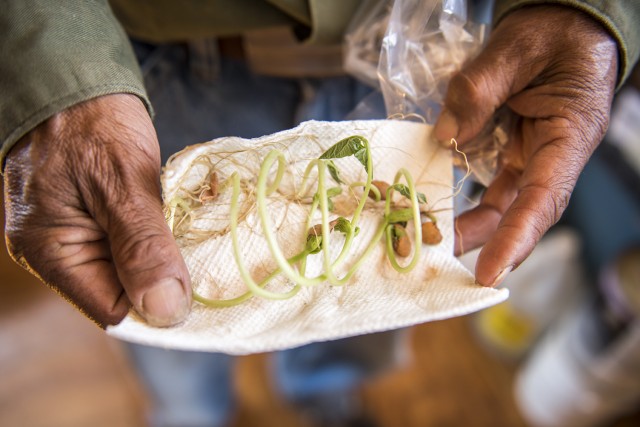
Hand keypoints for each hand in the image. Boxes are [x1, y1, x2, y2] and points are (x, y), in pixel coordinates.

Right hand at [3, 94, 191, 326]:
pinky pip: (129, 248)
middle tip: (212, 270)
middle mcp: (58, 254)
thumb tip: (165, 310)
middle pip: (122, 296)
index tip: (205, 297)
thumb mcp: (121, 183)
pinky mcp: (95, 222)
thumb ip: (142, 247)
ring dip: (166, 264)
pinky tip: (182, 233)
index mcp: (51, 253)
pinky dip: (158, 244)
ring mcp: (76, 237)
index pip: (111, 311)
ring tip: (202, 250)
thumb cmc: (92, 123)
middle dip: (165, 286)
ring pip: (130, 273)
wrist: (76, 81)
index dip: (157, 310)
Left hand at [434, 6, 618, 285]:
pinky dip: (466, 199)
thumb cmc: (552, 32)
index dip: (517, 238)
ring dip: (470, 225)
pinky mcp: (515, 150)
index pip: (544, 198)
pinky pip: (492, 184)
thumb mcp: (515, 49)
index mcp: (570, 135)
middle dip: (484, 240)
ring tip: (433, 238)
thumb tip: (446, 137)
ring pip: (504, 203)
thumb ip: (479, 90)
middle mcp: (555, 155)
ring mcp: (534, 155)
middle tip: (440, 257)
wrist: (565, 22)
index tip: (490, 271)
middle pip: (521, 211)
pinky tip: (440, 209)